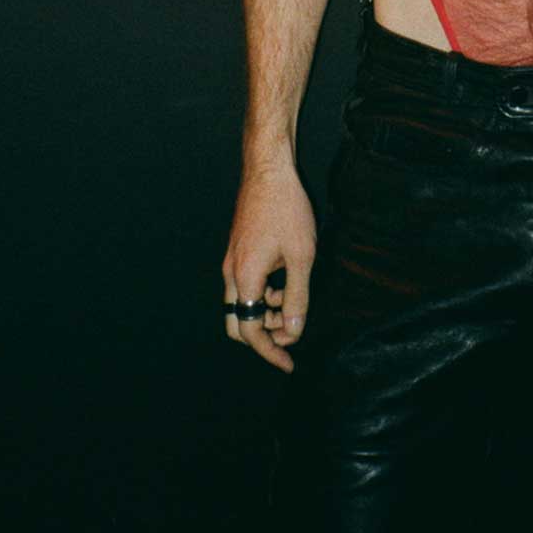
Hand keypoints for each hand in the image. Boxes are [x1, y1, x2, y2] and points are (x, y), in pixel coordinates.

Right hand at [223, 161, 316, 371]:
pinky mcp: (237, 250)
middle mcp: (231, 273)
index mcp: (245, 278)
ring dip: (265, 312)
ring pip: (241, 304)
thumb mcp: (301, 256)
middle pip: (238, 324)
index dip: (271, 351)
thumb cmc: (286, 209)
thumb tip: (293, 331)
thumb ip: (297, 296)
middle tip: (290, 334)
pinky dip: (262, 293)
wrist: (268, 170)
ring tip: (293, 301)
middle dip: (263, 336)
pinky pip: (244, 285)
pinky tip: (285, 279)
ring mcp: (231, 260)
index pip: (251, 331)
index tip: (289, 363)